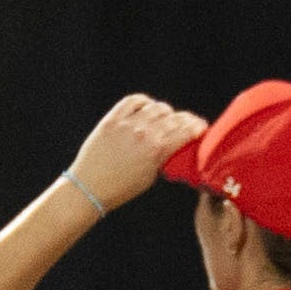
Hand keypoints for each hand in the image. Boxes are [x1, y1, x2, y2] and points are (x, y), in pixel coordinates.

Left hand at [65, 95, 209, 212]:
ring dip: (165, 111)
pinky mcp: (112, 120)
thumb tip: (174, 144)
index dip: (197, 127)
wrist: (88, 188)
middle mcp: (144, 134)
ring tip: (166, 117)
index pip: (186, 131)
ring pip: (156, 107)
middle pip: (174, 117)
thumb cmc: (120, 188)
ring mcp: (127, 125)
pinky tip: (146, 107)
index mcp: (157, 150)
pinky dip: (143, 102)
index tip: (201, 127)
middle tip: (188, 122)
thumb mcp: (150, 176)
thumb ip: (164, 157)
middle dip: (186, 119)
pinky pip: (133, 100)